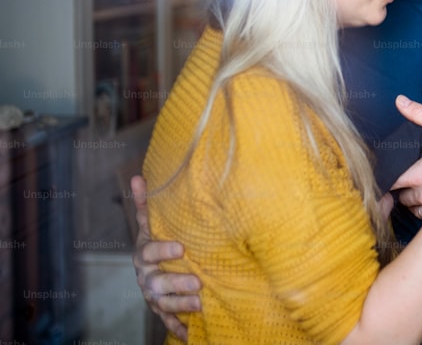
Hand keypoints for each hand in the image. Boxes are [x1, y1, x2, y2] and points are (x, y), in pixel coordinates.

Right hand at [131, 175, 201, 340]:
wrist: (154, 266)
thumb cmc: (158, 239)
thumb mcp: (153, 223)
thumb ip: (147, 203)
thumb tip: (137, 175)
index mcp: (143, 253)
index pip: (149, 252)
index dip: (162, 251)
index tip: (181, 247)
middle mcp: (146, 277)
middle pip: (157, 282)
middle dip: (176, 282)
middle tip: (198, 282)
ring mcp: (152, 295)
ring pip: (164, 303)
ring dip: (181, 305)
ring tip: (200, 304)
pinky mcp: (161, 311)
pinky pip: (168, 322)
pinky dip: (179, 328)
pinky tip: (191, 334)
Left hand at [390, 100, 421, 218]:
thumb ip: (418, 113)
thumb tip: (399, 100)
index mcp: (420, 175)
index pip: (390, 183)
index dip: (384, 178)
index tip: (386, 171)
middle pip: (399, 197)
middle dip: (399, 187)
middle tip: (404, 174)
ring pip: (411, 207)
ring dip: (411, 197)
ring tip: (415, 184)